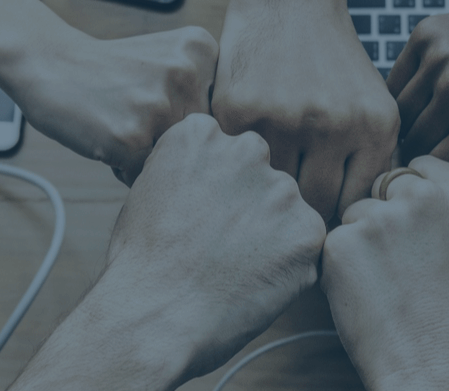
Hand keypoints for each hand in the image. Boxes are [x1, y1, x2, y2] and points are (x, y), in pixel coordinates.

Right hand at [9, 27, 217, 184]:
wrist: (48, 62)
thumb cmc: (110, 70)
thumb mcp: (168, 58)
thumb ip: (205, 91)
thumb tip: (234, 155)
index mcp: (203, 49)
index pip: (222, 113)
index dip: (188, 119)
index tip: (159, 100)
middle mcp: (187, 73)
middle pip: (201, 139)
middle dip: (171, 141)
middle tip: (134, 114)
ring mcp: (159, 105)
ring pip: (176, 160)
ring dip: (149, 156)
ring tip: (120, 124)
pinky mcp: (131, 137)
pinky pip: (145, 175)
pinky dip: (125, 168)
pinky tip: (106, 136)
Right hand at [18, 114, 324, 389]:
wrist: (154, 315)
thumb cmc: (141, 263)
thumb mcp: (148, 191)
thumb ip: (190, 171)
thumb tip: (213, 180)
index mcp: (202, 134)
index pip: (225, 153)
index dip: (213, 191)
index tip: (197, 218)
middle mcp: (247, 149)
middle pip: (259, 177)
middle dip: (247, 207)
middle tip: (218, 248)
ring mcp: (281, 190)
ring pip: (285, 211)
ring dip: (270, 236)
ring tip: (232, 270)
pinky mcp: (307, 231)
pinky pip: (304, 246)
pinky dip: (287, 267)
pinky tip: (251, 284)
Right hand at [212, 0, 398, 222]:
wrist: (290, 0)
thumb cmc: (333, 62)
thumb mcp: (373, 106)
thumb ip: (372, 163)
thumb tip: (360, 230)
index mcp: (374, 127)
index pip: (355, 206)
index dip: (337, 222)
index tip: (321, 224)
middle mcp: (333, 125)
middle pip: (314, 207)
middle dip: (301, 216)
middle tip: (287, 218)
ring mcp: (283, 118)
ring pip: (272, 191)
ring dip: (265, 195)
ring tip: (262, 196)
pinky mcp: (238, 111)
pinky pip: (237, 164)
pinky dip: (237, 168)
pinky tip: (240, 161)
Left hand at [322, 156, 448, 390]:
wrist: (429, 362)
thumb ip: (443, 208)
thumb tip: (410, 182)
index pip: (418, 165)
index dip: (409, 195)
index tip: (413, 225)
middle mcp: (423, 196)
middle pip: (383, 184)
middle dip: (383, 213)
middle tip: (400, 263)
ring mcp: (381, 217)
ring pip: (354, 212)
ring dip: (360, 240)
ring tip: (386, 283)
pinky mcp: (343, 242)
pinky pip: (333, 241)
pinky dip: (341, 265)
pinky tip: (366, 292)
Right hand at [387, 0, 448, 194]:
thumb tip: (448, 193)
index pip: (435, 173)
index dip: (442, 179)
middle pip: (412, 144)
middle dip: (426, 154)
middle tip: (443, 150)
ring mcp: (438, 58)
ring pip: (399, 113)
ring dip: (412, 125)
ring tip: (437, 125)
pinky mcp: (427, 33)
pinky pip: (397, 79)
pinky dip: (407, 93)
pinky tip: (431, 96)